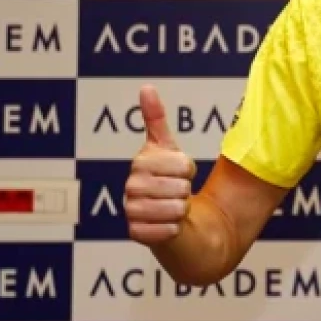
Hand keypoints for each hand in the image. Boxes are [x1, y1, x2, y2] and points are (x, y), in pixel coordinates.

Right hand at [125, 84, 196, 244]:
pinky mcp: (135, 234)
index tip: (181, 172)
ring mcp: (131, 210)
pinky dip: (174, 229)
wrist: (169, 216)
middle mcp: (130, 186)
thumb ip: (156, 119)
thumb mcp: (166, 147)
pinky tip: (167, 225)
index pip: (183, 165)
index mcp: (140, 163)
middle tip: (176, 192)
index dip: (189, 169)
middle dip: (186, 191)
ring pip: (177, 209)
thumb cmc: (168, 179)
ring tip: (172, 207)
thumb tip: (146, 87)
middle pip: (181, 188)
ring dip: (182, 210)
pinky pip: (168, 230)